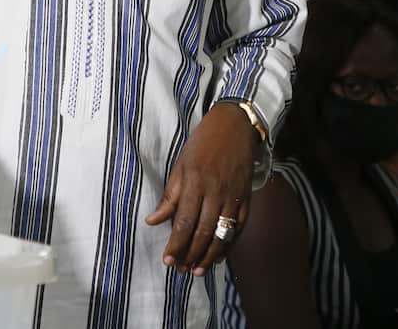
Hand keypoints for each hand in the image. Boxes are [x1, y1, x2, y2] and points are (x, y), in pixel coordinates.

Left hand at [145, 102, 255, 275]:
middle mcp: (214, 192)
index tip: (168, 260)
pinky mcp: (246, 199)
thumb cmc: (202, 144)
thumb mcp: (180, 164)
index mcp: (194, 182)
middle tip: (180, 269)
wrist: (235, 126)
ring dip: (209, 256)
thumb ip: (169, 195)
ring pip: (221, 234)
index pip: (184, 221)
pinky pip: (238, 228)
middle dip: (190, 254)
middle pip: (202, 232)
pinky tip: (219, 256)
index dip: (176, 244)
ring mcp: (232, 196)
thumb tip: (152, 221)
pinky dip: (229, 244)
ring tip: (197, 271)